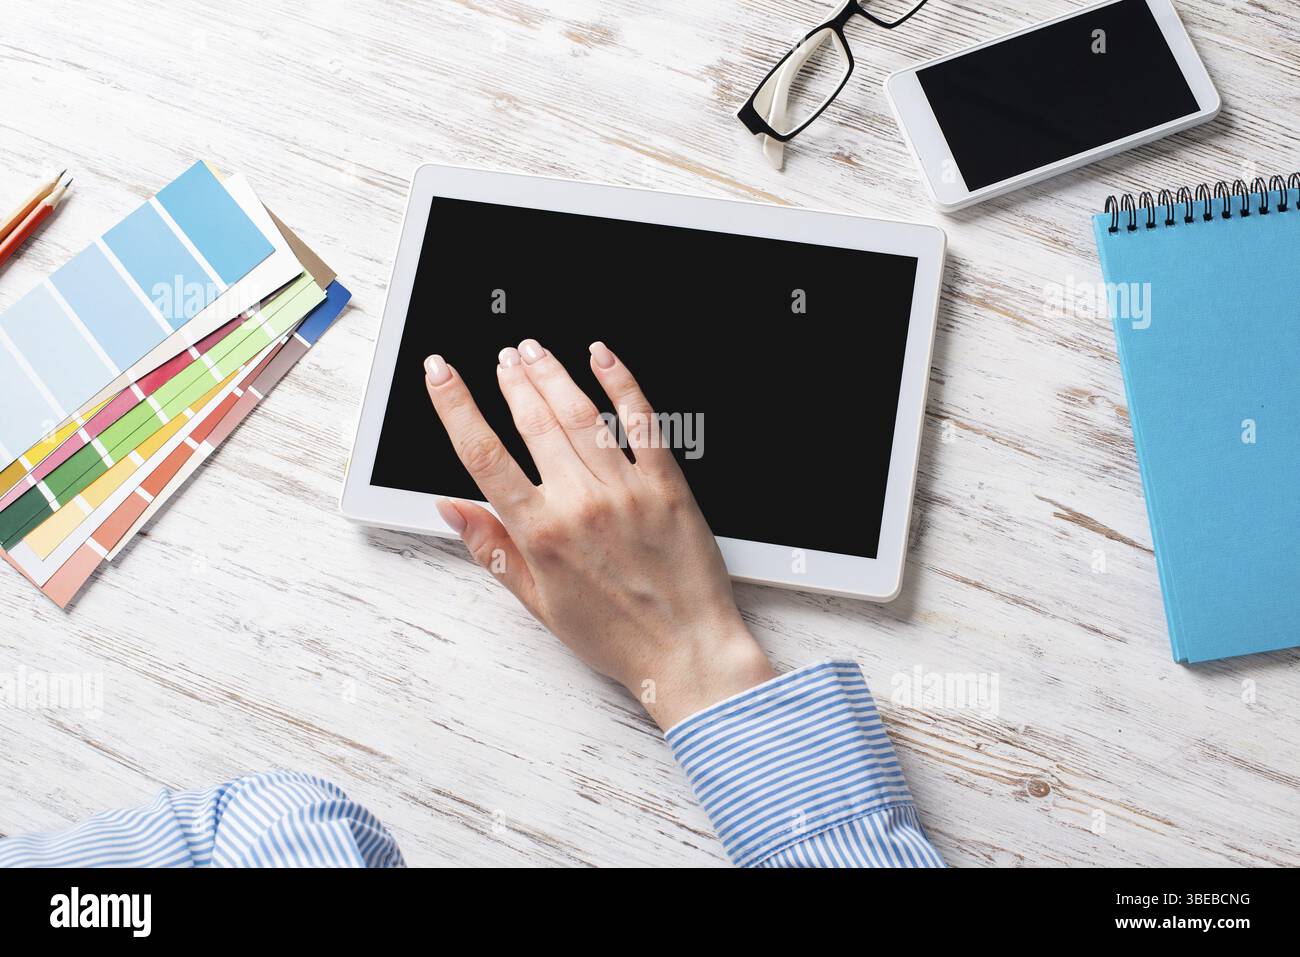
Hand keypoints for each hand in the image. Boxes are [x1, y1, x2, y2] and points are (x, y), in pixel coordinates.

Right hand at [423, 338, 774, 729]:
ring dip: (552, 374)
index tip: (440, 374)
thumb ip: (492, 549)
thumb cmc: (617, 635)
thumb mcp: (538, 603)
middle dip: (510, 381)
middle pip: (534, 423)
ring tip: (533, 351)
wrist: (686, 651)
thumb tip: (452, 508)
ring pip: (581, 414)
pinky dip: (621, 383)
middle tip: (501, 358)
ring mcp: (627, 489)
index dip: (455, 407)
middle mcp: (581, 504)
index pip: (484, 455)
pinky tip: (603, 357)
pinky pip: (642, 422)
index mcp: (542, 534)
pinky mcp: (668, 484)